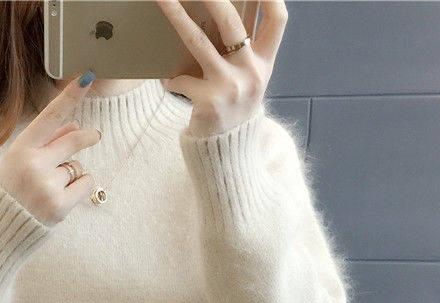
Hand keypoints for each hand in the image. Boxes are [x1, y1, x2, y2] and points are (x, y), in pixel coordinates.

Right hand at [0, 71, 101, 224]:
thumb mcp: (18, 163)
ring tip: (49, 190)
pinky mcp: (60, 206)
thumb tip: (74, 126)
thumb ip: (45, 144)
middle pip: (72, 141)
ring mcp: (48, 186)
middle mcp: (34, 165)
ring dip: (72, 174)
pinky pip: (85, 184)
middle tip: (94, 135)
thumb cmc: (8, 195)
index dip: (69, 97)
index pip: (49, 117)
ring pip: (78, 167)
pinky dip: (80, 189)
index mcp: (20, 150)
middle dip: (86, 137)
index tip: (87, 77)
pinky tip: (62, 198)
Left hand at [156, 0, 286, 136]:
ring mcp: (230, 87)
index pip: (277, 21)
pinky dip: (172, 79)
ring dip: (177, 18)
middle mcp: (251, 72)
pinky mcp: (208, 102)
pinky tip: (169, 82)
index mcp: (264, 62)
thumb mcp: (249, 79)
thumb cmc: (235, 107)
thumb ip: (245, 50)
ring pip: (199, 43)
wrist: (228, 152)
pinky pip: (182, 80)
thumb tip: (222, 12)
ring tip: (162, 0)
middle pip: (232, 23)